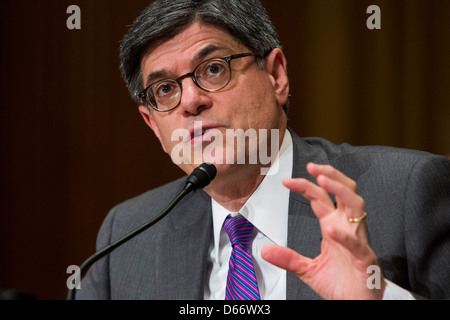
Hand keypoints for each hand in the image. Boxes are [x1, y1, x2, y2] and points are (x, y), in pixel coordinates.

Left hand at [261, 163, 385, 298]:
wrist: (357, 306)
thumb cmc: (340, 285)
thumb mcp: (307, 269)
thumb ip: (288, 258)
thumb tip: (265, 250)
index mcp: (333, 227)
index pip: (321, 199)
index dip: (306, 186)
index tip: (287, 181)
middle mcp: (346, 228)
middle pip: (345, 192)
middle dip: (331, 175)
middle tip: (313, 167)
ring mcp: (358, 241)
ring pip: (356, 206)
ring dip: (340, 190)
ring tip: (324, 180)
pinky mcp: (365, 259)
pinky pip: (357, 243)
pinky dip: (344, 236)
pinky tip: (330, 230)